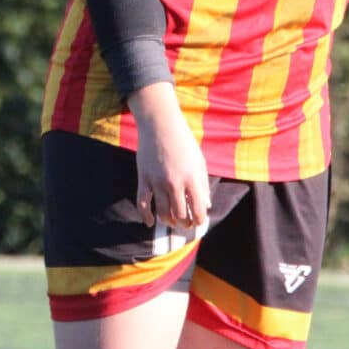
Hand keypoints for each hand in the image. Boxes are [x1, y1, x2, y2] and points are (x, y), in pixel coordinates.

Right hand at [127, 82, 210, 228]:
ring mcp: (158, 181)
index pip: (198, 210)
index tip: (198, 222)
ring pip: (162, 212)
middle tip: (185, 224)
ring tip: (172, 222)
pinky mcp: (144, 178)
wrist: (161, 124)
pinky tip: (150, 222)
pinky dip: (146, 216)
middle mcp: (175, 183)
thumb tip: (206, 205)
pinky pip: (143, 203)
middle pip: (180, 214)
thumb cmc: (183, 141)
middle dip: (184, 223)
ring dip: (168, 221)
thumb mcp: (199, 161)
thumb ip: (203, 184)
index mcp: (192, 178)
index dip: (199, 220)